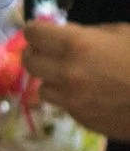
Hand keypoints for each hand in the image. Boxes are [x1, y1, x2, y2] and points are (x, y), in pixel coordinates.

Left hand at [24, 23, 129, 137]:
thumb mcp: (122, 34)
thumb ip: (89, 34)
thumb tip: (64, 35)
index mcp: (77, 46)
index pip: (34, 34)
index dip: (35, 30)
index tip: (39, 30)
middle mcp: (66, 74)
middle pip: (30, 62)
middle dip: (37, 53)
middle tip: (48, 51)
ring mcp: (72, 101)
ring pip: (43, 88)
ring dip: (53, 80)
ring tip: (72, 75)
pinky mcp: (81, 120)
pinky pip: (64, 106)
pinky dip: (70, 98)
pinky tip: (91, 93)